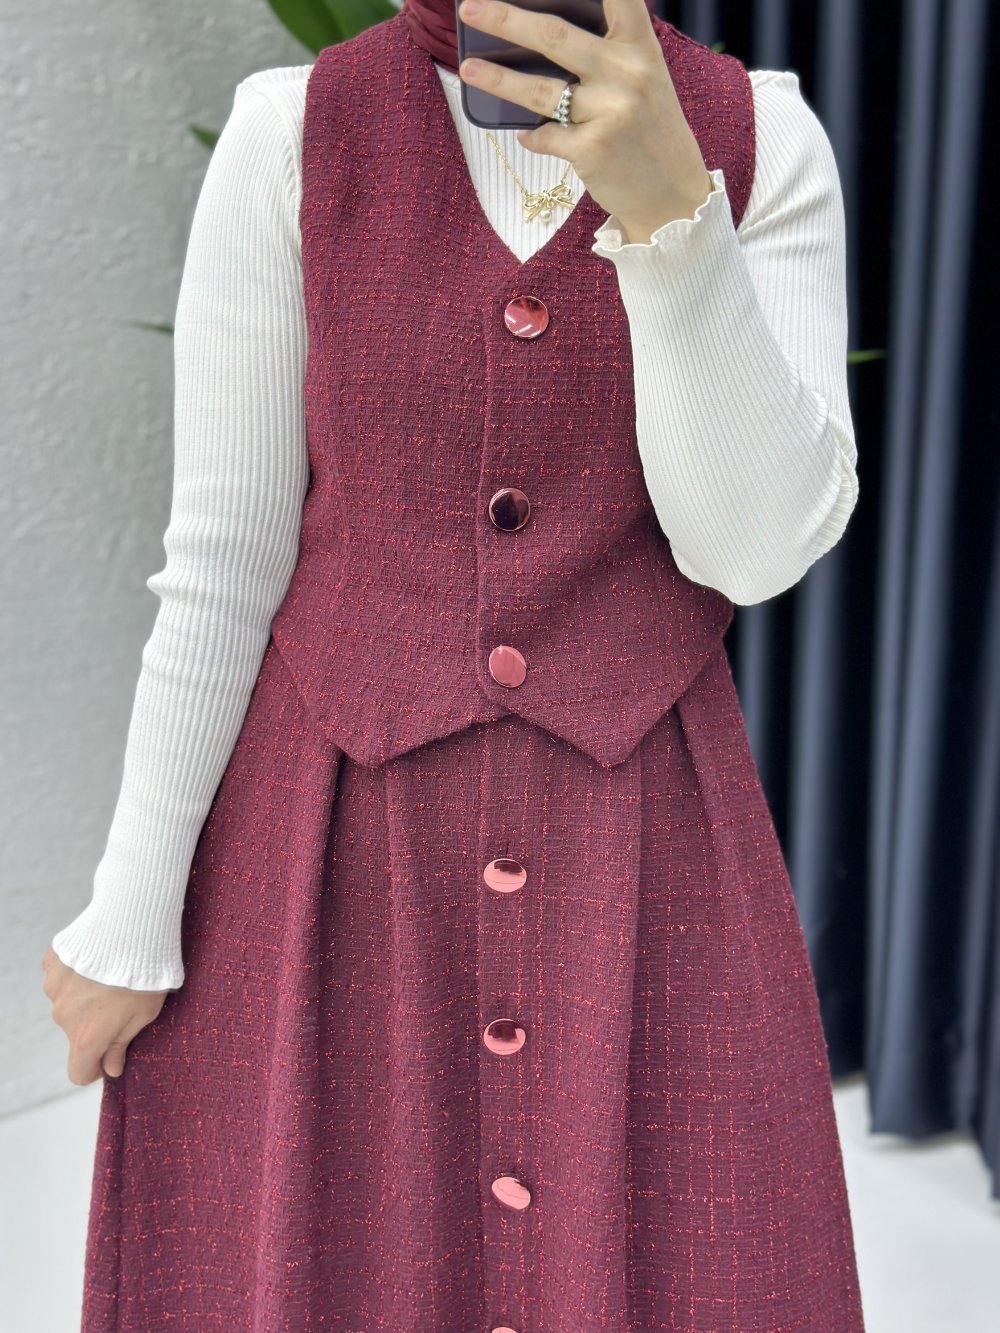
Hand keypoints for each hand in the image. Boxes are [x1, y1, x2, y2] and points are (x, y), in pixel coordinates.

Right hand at [41, 945, 168, 1084]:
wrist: (131, 928)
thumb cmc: (145, 974)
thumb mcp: (144, 1015)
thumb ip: (121, 1044)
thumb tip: (111, 1069)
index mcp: (87, 1037)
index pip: (79, 1072)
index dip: (96, 1067)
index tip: (110, 1055)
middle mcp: (63, 1017)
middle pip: (75, 1032)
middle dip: (94, 1024)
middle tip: (120, 1000)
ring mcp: (54, 988)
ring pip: (68, 1002)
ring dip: (84, 996)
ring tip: (111, 974)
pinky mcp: (52, 963)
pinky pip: (61, 975)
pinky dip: (76, 972)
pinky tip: (97, 958)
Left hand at [457, 0, 714, 242]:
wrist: (673, 198)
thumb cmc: (651, 133)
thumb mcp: (646, 80)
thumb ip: (609, 54)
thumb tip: (542, 40)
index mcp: (641, 47)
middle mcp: (627, 73)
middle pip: (554, 36)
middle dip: (505, 19)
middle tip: (469, 10)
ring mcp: (609, 112)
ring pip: (539, 90)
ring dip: (497, 79)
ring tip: (468, 69)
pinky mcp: (591, 150)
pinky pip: (544, 135)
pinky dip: (531, 135)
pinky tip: (526, 134)